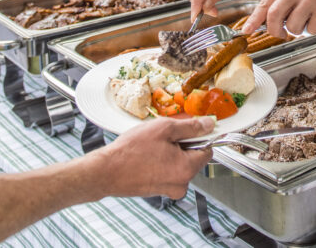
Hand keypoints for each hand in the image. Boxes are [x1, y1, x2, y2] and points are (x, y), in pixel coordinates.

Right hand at [90, 117, 213, 198]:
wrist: (106, 172)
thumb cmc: (131, 151)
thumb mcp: (164, 129)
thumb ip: (190, 127)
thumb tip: (209, 124)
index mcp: (187, 169)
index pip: (207, 150)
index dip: (199, 136)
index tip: (188, 128)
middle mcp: (181, 184)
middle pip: (193, 158)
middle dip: (182, 144)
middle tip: (163, 135)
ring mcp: (169, 190)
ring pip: (179, 164)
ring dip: (170, 152)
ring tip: (152, 146)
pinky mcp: (158, 190)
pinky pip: (168, 172)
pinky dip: (162, 162)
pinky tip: (147, 155)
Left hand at [242, 0, 315, 37]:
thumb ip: (276, 5)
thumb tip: (257, 24)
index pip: (264, 5)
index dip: (253, 20)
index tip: (246, 31)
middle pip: (274, 16)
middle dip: (275, 30)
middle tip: (280, 33)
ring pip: (292, 27)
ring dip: (297, 30)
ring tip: (304, 21)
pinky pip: (310, 30)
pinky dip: (312, 30)